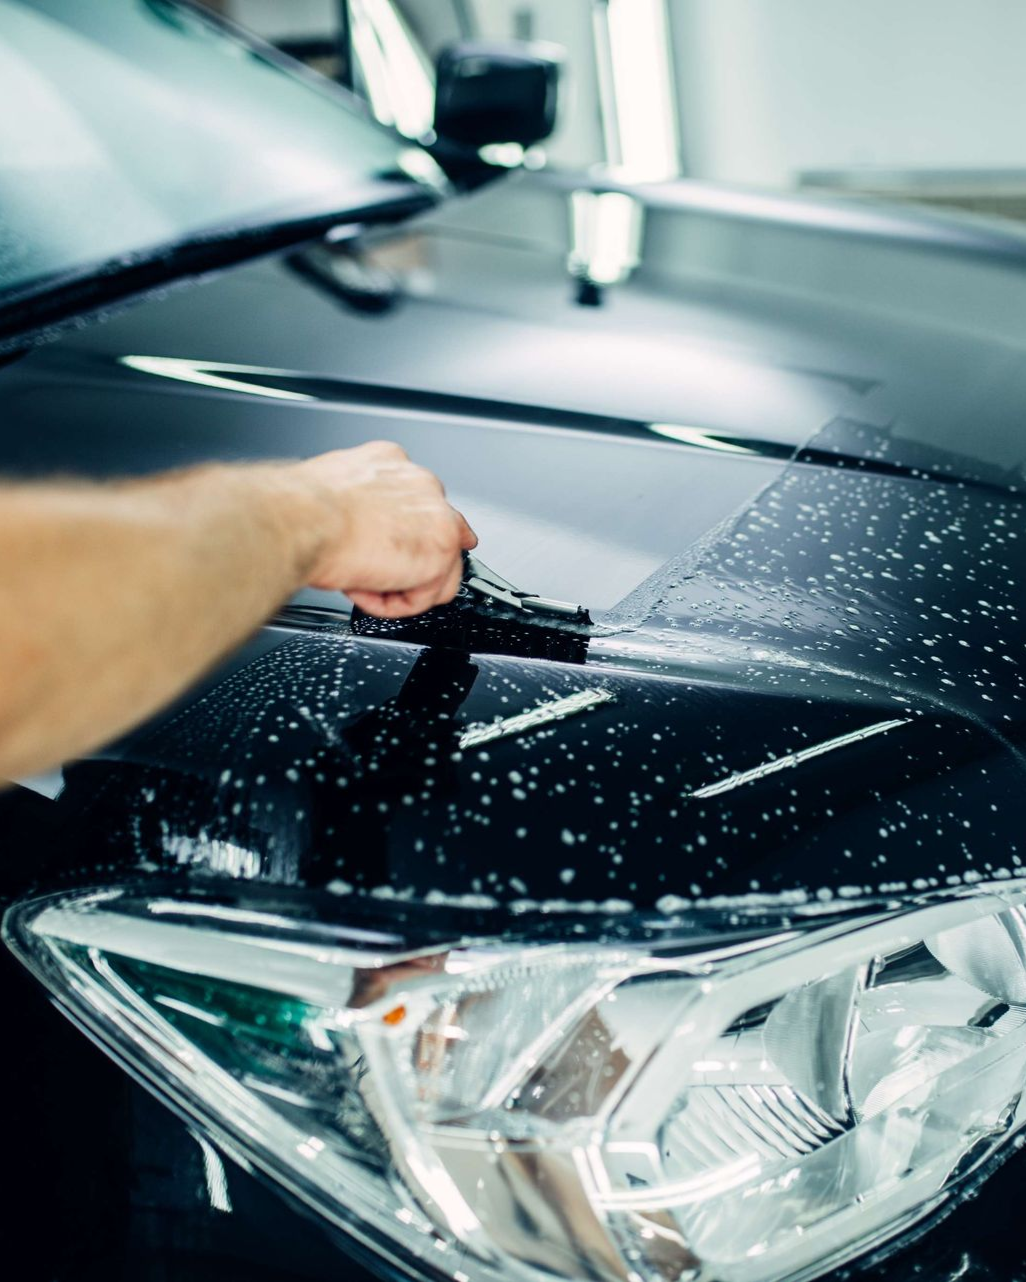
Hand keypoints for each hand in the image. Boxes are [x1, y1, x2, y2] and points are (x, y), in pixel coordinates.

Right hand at [293, 442, 476, 617]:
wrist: (302, 520)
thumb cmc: (300, 510)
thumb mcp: (328, 498)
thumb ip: (358, 509)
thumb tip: (359, 530)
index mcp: (391, 464)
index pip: (421, 504)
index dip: (414, 536)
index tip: (403, 551)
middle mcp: (421, 484)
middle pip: (438, 536)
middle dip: (411, 565)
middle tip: (370, 574)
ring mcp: (438, 515)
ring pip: (438, 572)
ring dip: (400, 587)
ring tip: (361, 582)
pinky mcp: (442, 548)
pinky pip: (426, 596)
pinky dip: (394, 604)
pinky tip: (363, 588)